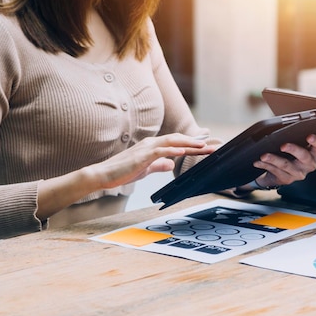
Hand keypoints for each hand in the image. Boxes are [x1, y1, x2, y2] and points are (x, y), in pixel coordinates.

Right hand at [89, 133, 215, 188]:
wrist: (103, 175)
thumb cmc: (123, 172)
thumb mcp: (145, 169)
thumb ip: (158, 165)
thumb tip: (171, 164)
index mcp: (153, 146)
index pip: (177, 143)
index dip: (193, 145)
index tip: (207, 148)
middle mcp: (151, 144)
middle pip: (178, 140)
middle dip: (196, 143)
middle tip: (212, 146)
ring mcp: (146, 149)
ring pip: (172, 142)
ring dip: (189, 144)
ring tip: (203, 146)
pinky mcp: (141, 156)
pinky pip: (160, 151)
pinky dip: (172, 150)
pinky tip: (183, 151)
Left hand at [251, 134, 315, 187]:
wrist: (278, 172)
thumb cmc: (287, 154)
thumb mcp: (292, 145)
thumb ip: (292, 138)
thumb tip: (280, 130)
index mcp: (312, 152)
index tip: (309, 136)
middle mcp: (308, 164)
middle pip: (304, 157)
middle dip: (294, 150)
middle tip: (283, 146)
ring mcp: (298, 173)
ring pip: (286, 165)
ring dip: (274, 159)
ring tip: (264, 156)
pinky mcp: (287, 179)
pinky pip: (275, 171)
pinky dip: (265, 165)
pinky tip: (258, 162)